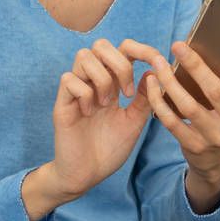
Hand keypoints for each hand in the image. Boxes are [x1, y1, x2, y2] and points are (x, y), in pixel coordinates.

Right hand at [48, 38, 152, 197]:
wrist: (86, 175)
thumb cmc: (108, 149)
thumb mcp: (134, 122)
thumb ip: (144, 99)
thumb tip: (153, 72)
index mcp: (112, 83)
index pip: (123, 49)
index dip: (140, 49)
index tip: (157, 63)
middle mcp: (93, 82)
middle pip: (101, 44)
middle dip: (120, 63)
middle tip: (126, 92)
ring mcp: (76, 91)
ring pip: (84, 56)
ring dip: (102, 79)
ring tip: (106, 104)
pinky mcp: (62, 103)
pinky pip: (69, 79)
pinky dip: (84, 93)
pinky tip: (89, 113)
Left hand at [127, 14, 219, 186]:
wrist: (219, 163)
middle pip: (215, 90)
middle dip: (195, 65)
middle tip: (177, 44)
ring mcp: (217, 137)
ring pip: (188, 106)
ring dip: (169, 83)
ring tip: (157, 64)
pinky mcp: (195, 147)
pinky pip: (172, 121)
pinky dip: (159, 102)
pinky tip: (151, 85)